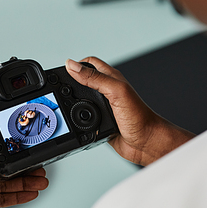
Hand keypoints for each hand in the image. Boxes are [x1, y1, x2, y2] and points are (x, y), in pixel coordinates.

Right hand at [66, 57, 193, 165]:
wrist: (146, 143)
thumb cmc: (139, 117)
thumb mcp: (115, 92)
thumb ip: (94, 78)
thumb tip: (72, 66)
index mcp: (111, 79)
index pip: (89, 64)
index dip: (76, 65)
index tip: (64, 72)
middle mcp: (107, 91)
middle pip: (82, 82)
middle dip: (71, 84)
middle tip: (60, 88)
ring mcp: (103, 107)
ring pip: (81, 101)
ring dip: (73, 104)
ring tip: (65, 104)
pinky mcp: (100, 122)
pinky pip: (84, 119)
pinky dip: (78, 120)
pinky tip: (76, 122)